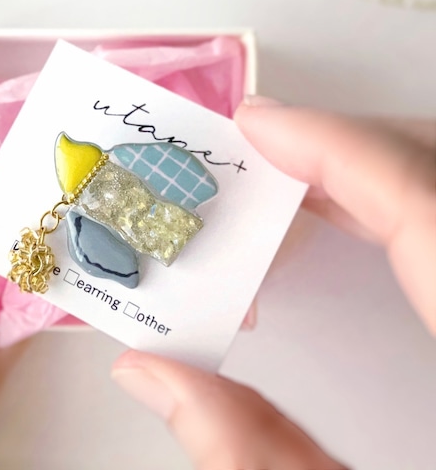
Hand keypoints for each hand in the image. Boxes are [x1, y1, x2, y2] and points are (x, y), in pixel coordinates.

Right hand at [112, 101, 434, 469]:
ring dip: (382, 170)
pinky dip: (410, 201)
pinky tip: (369, 221)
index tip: (256, 122)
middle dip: (351, 148)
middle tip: (265, 155)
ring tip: (303, 181)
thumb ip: (250, 459)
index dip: (332, 146)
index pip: (422, 201)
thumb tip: (150, 375)